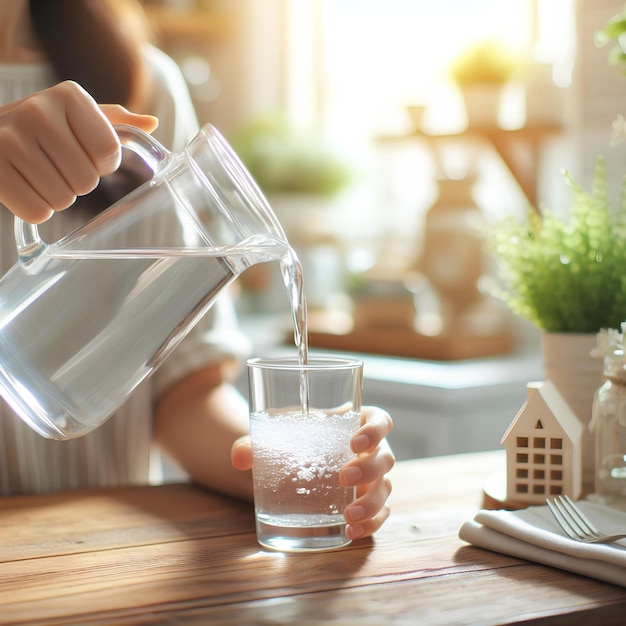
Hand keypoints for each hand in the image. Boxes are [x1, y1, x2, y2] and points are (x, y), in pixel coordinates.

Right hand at [0, 80, 157, 222]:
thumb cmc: (41, 128)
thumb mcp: (77, 117)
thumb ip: (115, 123)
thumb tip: (151, 123)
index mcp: (69, 94)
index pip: (109, 152)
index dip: (103, 164)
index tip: (87, 156)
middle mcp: (37, 110)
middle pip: (87, 180)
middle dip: (78, 183)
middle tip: (57, 166)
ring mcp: (9, 138)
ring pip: (63, 199)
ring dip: (57, 197)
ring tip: (39, 174)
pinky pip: (37, 212)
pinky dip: (36, 209)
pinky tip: (25, 185)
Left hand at [231, 405, 394, 540]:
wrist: (287, 464)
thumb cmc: (290, 441)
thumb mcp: (274, 437)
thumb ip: (254, 443)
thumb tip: (239, 456)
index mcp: (354, 423)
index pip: (380, 420)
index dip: (376, 429)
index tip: (354, 442)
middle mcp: (369, 450)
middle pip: (385, 456)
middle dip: (370, 469)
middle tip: (343, 478)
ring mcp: (372, 478)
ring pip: (385, 488)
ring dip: (371, 502)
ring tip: (348, 515)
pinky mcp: (367, 502)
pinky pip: (380, 514)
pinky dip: (371, 524)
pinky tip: (352, 532)